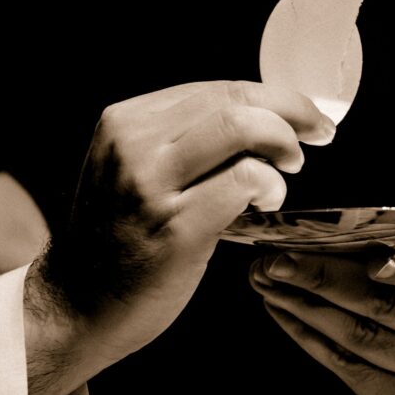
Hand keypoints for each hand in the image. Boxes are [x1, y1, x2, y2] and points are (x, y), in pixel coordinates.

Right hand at [24, 81, 333, 394]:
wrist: (76, 306)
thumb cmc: (119, 239)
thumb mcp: (132, 170)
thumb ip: (181, 139)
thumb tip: (260, 117)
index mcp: (125, 122)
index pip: (215, 89)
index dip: (271, 96)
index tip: (303, 113)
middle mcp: (133, 144)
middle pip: (233, 100)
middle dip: (291, 110)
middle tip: (318, 132)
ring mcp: (151, 185)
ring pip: (240, 128)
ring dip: (283, 142)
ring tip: (290, 167)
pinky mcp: (176, 227)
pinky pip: (244, 180)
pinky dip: (271, 184)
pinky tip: (268, 201)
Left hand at [250, 250, 394, 394]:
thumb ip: (391, 261)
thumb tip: (318, 236)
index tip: (370, 260)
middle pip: (387, 305)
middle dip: (324, 277)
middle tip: (279, 260)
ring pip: (361, 335)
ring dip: (306, 304)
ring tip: (269, 282)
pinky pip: (347, 365)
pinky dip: (309, 335)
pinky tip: (283, 312)